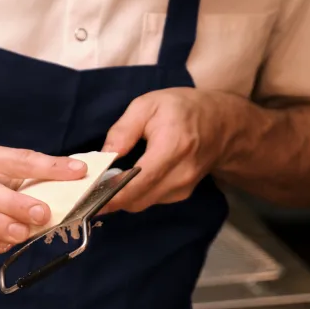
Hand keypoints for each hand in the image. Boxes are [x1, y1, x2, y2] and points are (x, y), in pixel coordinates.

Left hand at [101, 88, 231, 212]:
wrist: (223, 125)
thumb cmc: (183, 109)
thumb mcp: (148, 105)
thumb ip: (123, 130)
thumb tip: (103, 155)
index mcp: (172, 148)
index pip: (137, 183)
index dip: (110, 195)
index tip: (86, 197)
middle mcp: (180, 174)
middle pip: (136, 200)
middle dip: (110, 198)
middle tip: (88, 188)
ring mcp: (183, 188)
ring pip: (142, 203)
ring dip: (122, 197)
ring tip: (107, 181)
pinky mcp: (182, 195)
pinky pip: (151, 200)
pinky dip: (136, 194)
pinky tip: (128, 180)